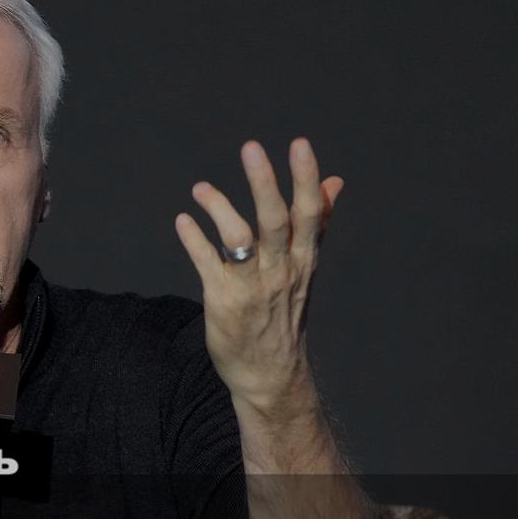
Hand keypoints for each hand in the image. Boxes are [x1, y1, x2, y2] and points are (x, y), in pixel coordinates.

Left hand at [174, 138, 342, 417]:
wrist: (269, 374)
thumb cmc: (285, 313)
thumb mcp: (306, 267)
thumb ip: (317, 223)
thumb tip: (334, 181)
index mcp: (303, 259)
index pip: (310, 213)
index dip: (306, 178)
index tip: (300, 144)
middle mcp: (281, 270)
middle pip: (275, 221)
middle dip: (264, 183)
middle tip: (251, 147)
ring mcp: (252, 286)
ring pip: (239, 239)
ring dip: (219, 208)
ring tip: (200, 188)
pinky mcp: (224, 301)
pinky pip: (207, 264)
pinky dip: (194, 240)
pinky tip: (183, 221)